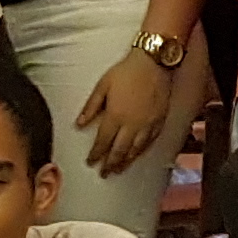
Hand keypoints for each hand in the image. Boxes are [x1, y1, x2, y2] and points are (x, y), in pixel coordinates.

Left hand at [77, 49, 179, 177]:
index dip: (96, 154)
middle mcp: (132, 125)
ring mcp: (147, 125)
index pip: (103, 142)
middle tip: (104, 173)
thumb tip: (79, 124)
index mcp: (115, 116)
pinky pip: (150, 142)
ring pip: (135, 150)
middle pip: (119, 151)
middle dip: (110, 164)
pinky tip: (137, 155)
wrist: (154, 63)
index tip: (90, 162)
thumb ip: (91, 107)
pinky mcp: (159, 122)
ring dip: (125, 162)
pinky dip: (142, 152)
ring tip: (119, 169)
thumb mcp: (103, 85)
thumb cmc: (128, 71)